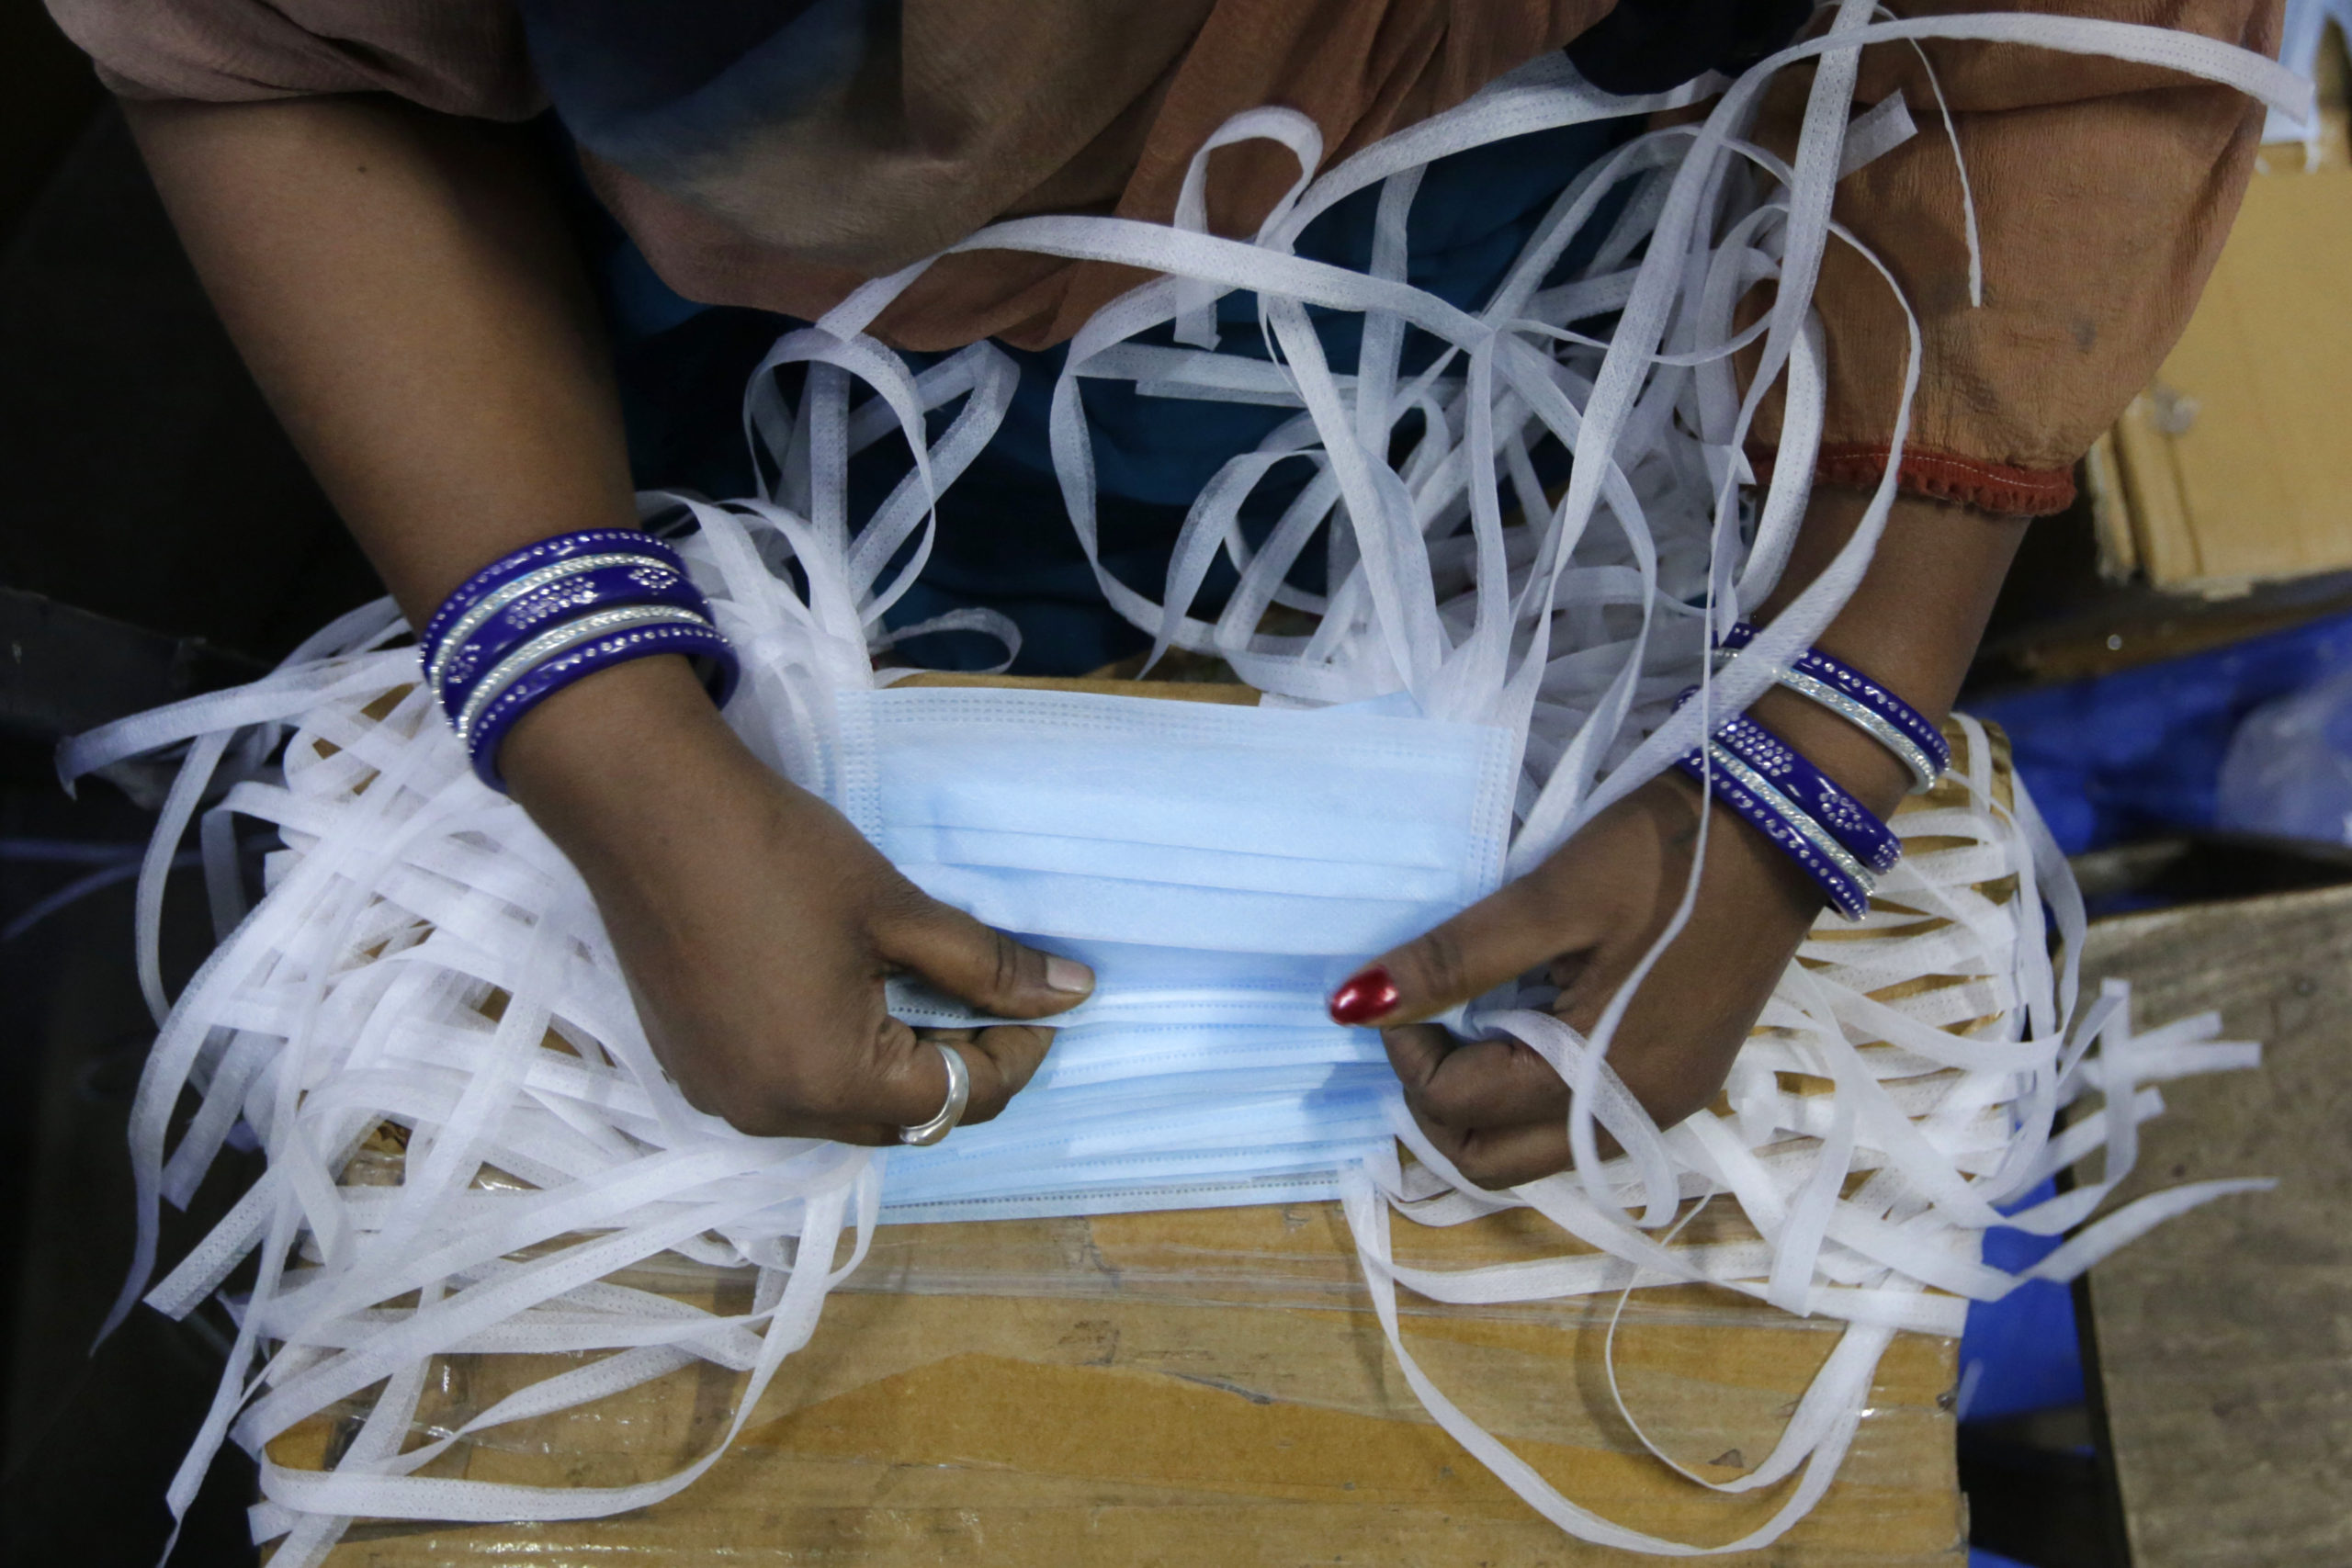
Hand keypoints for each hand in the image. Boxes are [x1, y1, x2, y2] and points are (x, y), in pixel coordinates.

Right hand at [500, 656, 1093, 1141]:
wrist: (647, 809)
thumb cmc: (779, 854)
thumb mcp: (897, 911)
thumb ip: (989, 966)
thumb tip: (1075, 995)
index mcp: (830, 1080)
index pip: (958, 1100)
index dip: (1016, 1054)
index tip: (1043, 1005)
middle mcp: (773, 1114)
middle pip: (902, 1120)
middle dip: (960, 1068)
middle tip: (991, 1001)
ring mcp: (724, 1098)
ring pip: (845, 1111)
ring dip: (896, 1069)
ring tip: (924, 996)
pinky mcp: (693, 1069)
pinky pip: (789, 1091)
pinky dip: (834, 1061)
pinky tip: (849, 999)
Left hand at [1330, 769, 1830, 1188]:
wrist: (1786, 822)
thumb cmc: (1666, 856)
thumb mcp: (1550, 898)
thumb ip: (1453, 960)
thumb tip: (1353, 1004)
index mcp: (1601, 1080)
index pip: (1458, 1110)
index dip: (1407, 1050)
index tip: (1405, 984)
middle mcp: (1636, 1116)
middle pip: (1490, 1161)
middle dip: (1437, 1100)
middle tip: (1428, 1017)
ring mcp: (1666, 1101)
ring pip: (1534, 1146)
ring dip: (1484, 1098)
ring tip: (1474, 1013)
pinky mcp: (1684, 1074)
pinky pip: (1580, 1117)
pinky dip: (1532, 1086)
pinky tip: (1528, 1016)